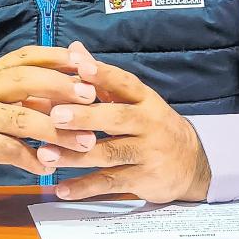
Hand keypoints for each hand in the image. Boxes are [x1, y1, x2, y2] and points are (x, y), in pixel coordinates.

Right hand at [0, 45, 96, 188]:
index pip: (27, 56)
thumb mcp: (2, 103)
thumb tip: (78, 86)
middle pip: (24, 79)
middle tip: (90, 98)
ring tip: (84, 142)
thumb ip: (34, 94)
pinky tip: (49, 166)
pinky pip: (8, 149)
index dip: (57, 57)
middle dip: (60, 87)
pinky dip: (32, 159)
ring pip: (21, 118)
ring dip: (56, 131)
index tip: (86, 63)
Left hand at [37, 42, 210, 202]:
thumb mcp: (134, 99)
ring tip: (46, 154)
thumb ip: (101, 77)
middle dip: (85, 117)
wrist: (192, 162)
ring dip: (75, 156)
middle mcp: (149, 124)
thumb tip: (74, 49)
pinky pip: (111, 183)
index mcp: (145, 99)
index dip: (104, 75)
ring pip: (109, 153)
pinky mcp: (144, 180)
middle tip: (55, 115)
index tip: (81, 68)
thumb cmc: (151, 124)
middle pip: (116, 119)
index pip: (125, 83)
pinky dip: (85, 188)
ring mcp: (148, 153)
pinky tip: (62, 189)